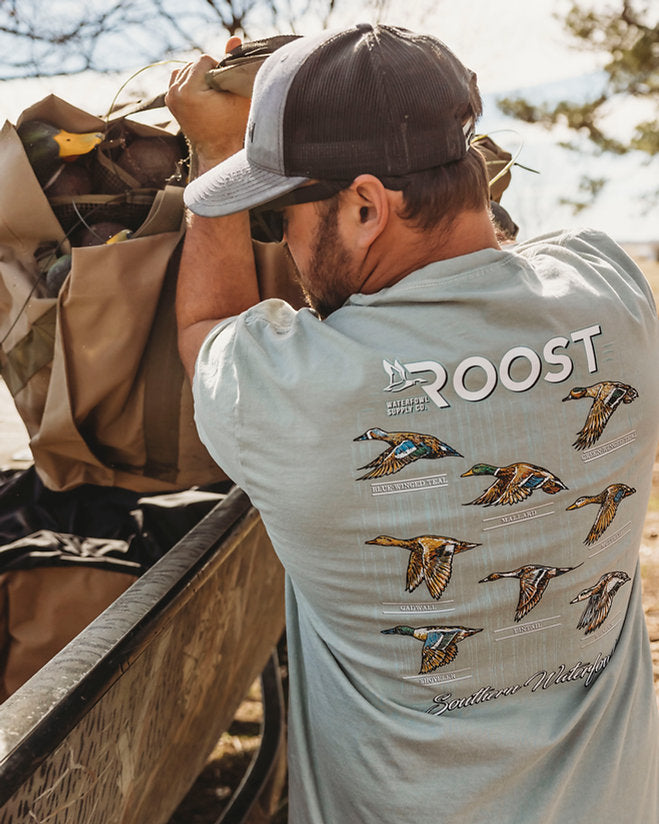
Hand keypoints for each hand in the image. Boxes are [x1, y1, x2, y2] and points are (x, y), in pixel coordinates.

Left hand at [165, 39, 250, 175]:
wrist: (218, 150)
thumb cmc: (233, 125)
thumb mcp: (237, 94)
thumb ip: (233, 64)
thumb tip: (233, 38)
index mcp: (189, 91)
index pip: (203, 60)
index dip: (218, 68)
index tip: (225, 86)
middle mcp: (175, 92)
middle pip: (193, 63)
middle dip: (207, 72)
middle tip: (219, 92)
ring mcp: (170, 97)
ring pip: (185, 69)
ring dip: (198, 76)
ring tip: (211, 94)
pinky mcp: (169, 100)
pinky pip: (178, 78)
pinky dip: (189, 81)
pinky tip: (201, 94)